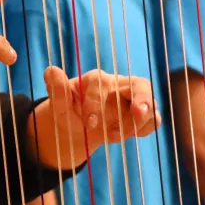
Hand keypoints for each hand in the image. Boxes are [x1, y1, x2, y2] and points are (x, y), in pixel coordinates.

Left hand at [27, 66, 160, 169]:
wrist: (78, 127)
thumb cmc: (69, 112)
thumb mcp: (59, 105)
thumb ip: (57, 90)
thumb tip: (51, 70)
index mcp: (96, 79)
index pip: (101, 85)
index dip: (96, 104)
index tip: (89, 124)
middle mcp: (118, 85)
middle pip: (140, 84)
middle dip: (141, 99)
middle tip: (137, 113)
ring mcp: (133, 100)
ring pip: (149, 102)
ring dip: (140, 119)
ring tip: (117, 135)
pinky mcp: (140, 116)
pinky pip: (153, 119)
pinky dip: (147, 127)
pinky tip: (133, 135)